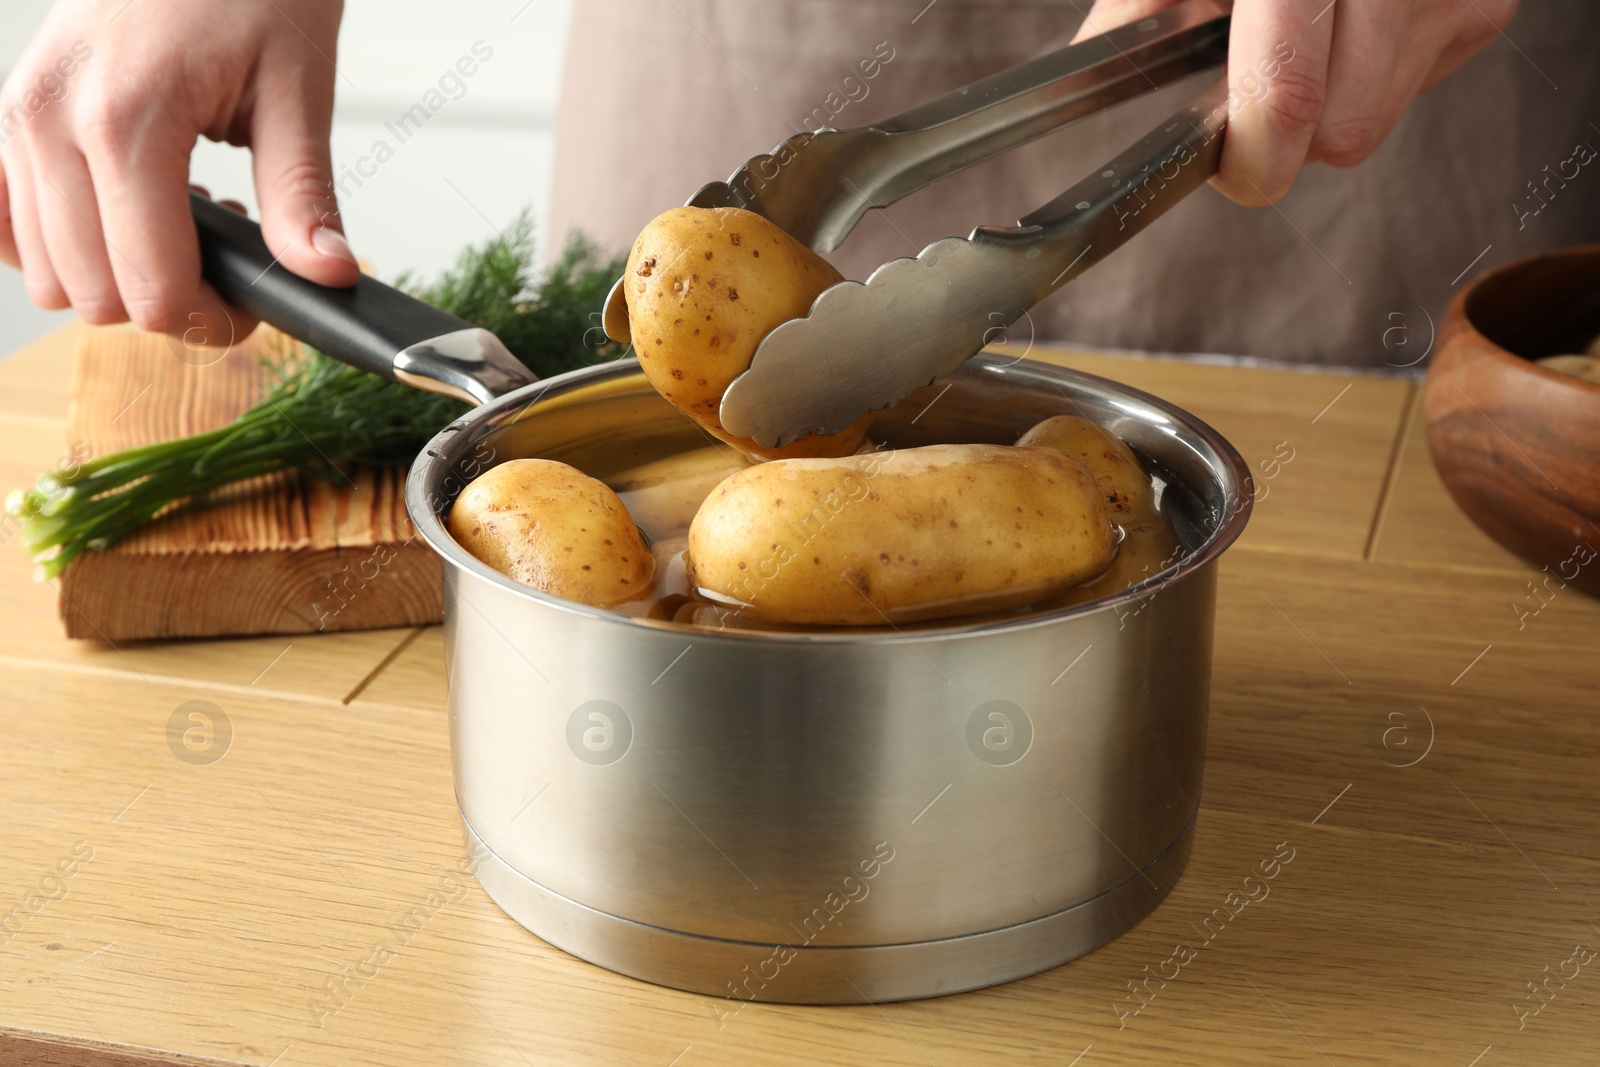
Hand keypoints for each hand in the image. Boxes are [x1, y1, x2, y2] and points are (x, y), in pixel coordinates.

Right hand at [0, 0, 353, 331]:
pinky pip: (12, 224)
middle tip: (230, 268)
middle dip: (168, 305)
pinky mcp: (13, 115)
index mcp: (125, 119)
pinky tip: (129, 214)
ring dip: (119, 274)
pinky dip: (68, 243)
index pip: (150, 287)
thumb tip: (326, 274)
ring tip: (185, 223)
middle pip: (93, 294)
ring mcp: (19, 117)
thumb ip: (302, 197)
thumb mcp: (296, 91)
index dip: (211, 320)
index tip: (255, 303)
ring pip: (48, 272)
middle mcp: (50, 121)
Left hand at [1072, 0, 1518, 203]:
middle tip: (1254, 84)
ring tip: (1303, 28)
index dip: (1253, 155)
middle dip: (1289, 131)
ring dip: (1330, 100)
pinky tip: (1350, 18)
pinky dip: (1373, 71)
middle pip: (1344, 131)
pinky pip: (1413, 88)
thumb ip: (1138, 8)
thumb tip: (1095, 81)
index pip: (1289, 95)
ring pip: (1376, 121)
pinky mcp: (1485, 7)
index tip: (1229, 166)